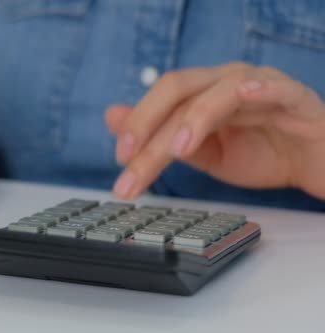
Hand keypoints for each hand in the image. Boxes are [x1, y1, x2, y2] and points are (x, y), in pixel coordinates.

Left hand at [105, 63, 324, 200]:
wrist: (315, 163)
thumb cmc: (261, 152)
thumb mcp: (204, 154)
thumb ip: (163, 139)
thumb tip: (114, 118)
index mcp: (202, 94)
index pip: (161, 102)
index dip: (137, 126)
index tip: (119, 161)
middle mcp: (225, 82)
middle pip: (179, 88)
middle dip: (148, 121)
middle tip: (129, 157)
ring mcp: (260, 85)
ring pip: (219, 91)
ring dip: (195, 117)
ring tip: (177, 149)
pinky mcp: (294, 98)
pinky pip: (276, 88)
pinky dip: (260, 89)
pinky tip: (244, 96)